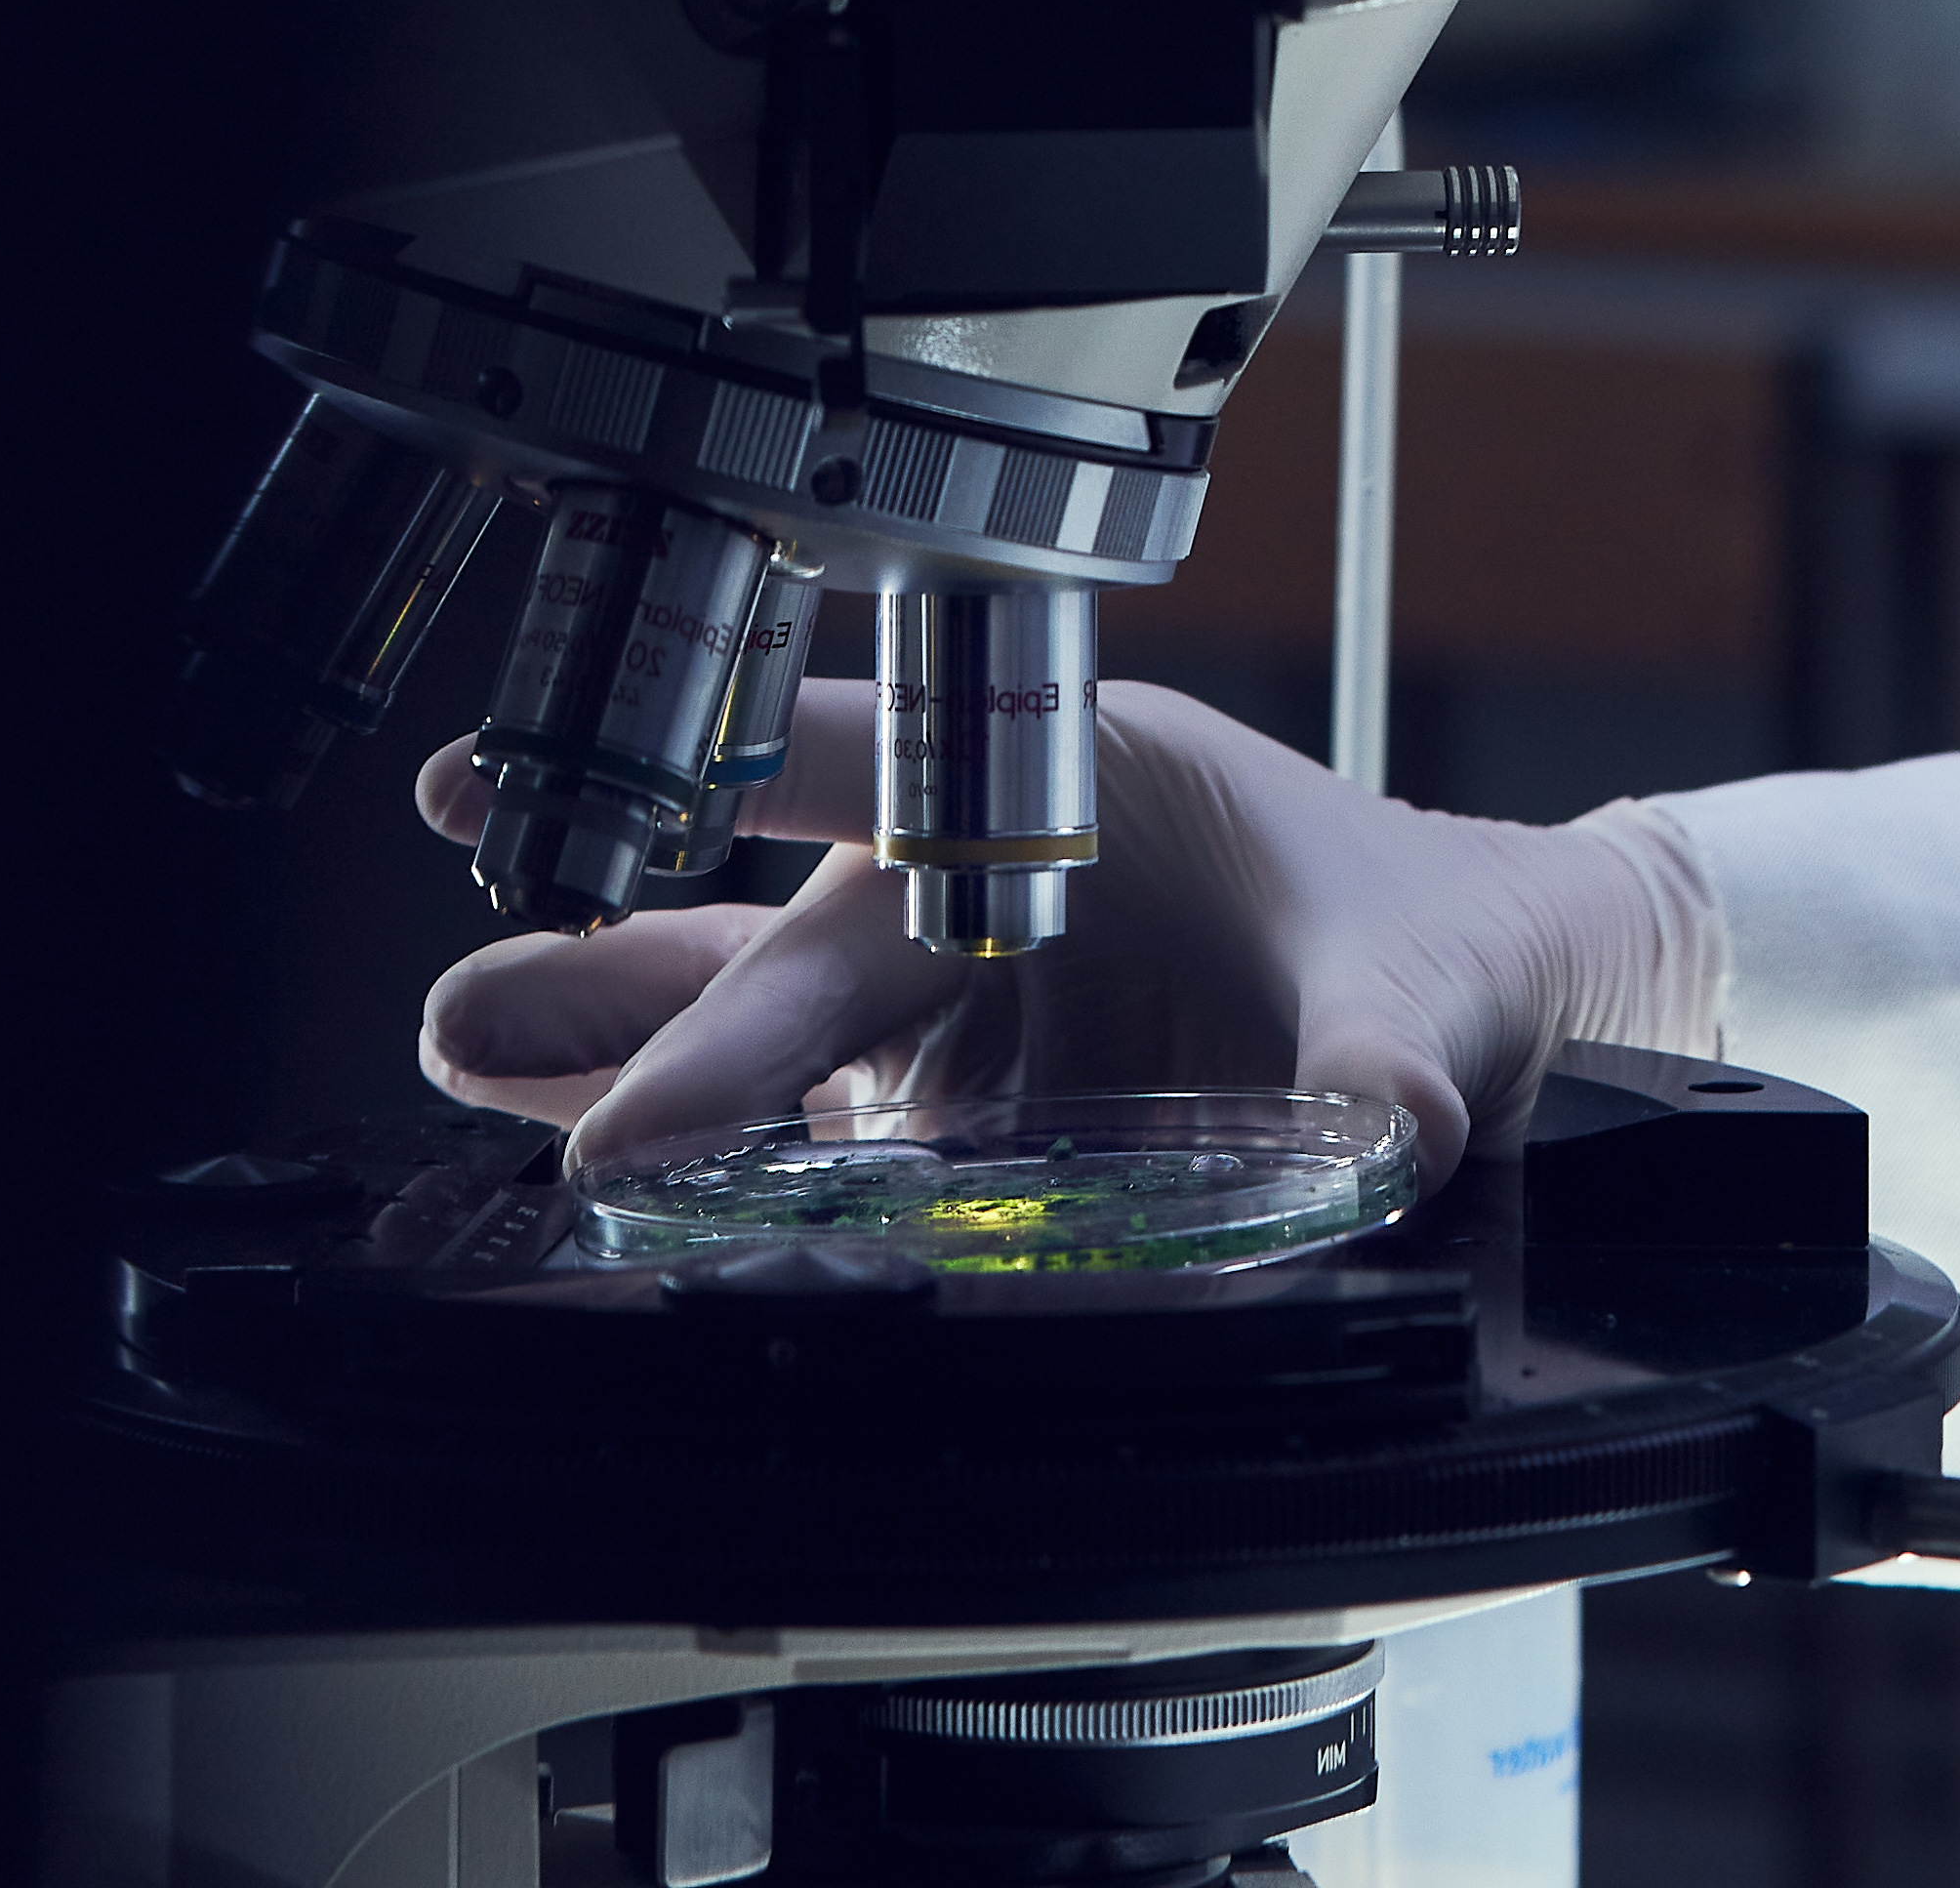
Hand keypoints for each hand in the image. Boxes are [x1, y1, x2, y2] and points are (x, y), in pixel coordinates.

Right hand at [413, 674, 1718, 1180]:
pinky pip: (814, 1130)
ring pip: (765, 1025)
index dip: (743, 827)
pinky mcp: (960, 1108)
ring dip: (616, 1052)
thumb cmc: (1444, 941)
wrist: (1493, 1005)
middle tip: (470, 1013)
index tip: (625, 909)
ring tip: (466, 1061)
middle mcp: (987, 885)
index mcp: (1073, 792)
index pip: (884, 790)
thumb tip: (1390, 1125)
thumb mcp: (1428, 993)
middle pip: (788, 935)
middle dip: (626, 977)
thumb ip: (1391, 1058)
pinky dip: (708, 1149)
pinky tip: (583, 1170)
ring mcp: (962, 1003)